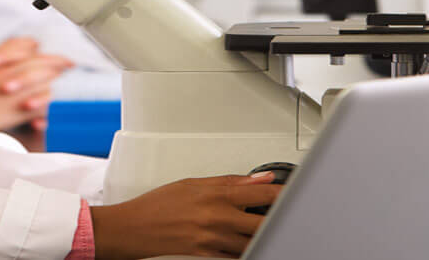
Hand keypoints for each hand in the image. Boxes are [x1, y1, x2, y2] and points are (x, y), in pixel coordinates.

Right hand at [0, 39, 73, 136]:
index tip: (43, 48)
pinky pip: (38, 105)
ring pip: (43, 81)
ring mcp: (13, 91)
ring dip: (55, 79)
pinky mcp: (15, 111)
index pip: (21, 45)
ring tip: (65, 81)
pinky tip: (54, 103)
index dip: (35, 46)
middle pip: (39, 61)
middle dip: (56, 61)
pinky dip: (47, 103)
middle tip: (69, 62)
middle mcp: (7, 71)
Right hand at [90, 173, 281, 258]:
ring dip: (264, 233)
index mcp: (215, 194)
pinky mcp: (208, 254)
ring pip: (254, 240)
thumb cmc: (159, 204)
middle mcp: (217, 217)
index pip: (261, 192)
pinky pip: (237, 255)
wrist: (135, 227)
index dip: (283, 192)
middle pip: (263, 220)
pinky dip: (247, 248)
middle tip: (288, 212)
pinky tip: (250, 242)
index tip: (293, 191)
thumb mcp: (194, 183)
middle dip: (279, 216)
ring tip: (269, 226)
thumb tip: (259, 177)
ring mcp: (214, 239)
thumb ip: (231, 181)